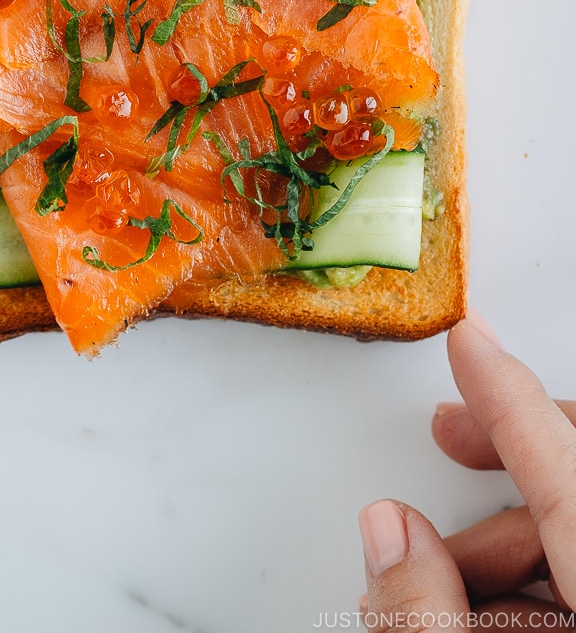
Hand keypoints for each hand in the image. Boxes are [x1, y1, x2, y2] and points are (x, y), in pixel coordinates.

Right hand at [359, 310, 574, 624]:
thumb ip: (422, 612)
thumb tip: (388, 532)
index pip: (564, 461)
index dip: (506, 394)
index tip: (469, 339)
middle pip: (570, 477)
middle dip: (501, 458)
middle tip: (448, 435)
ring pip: (569, 531)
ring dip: (497, 545)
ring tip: (428, 582)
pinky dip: (523, 586)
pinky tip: (471, 613)